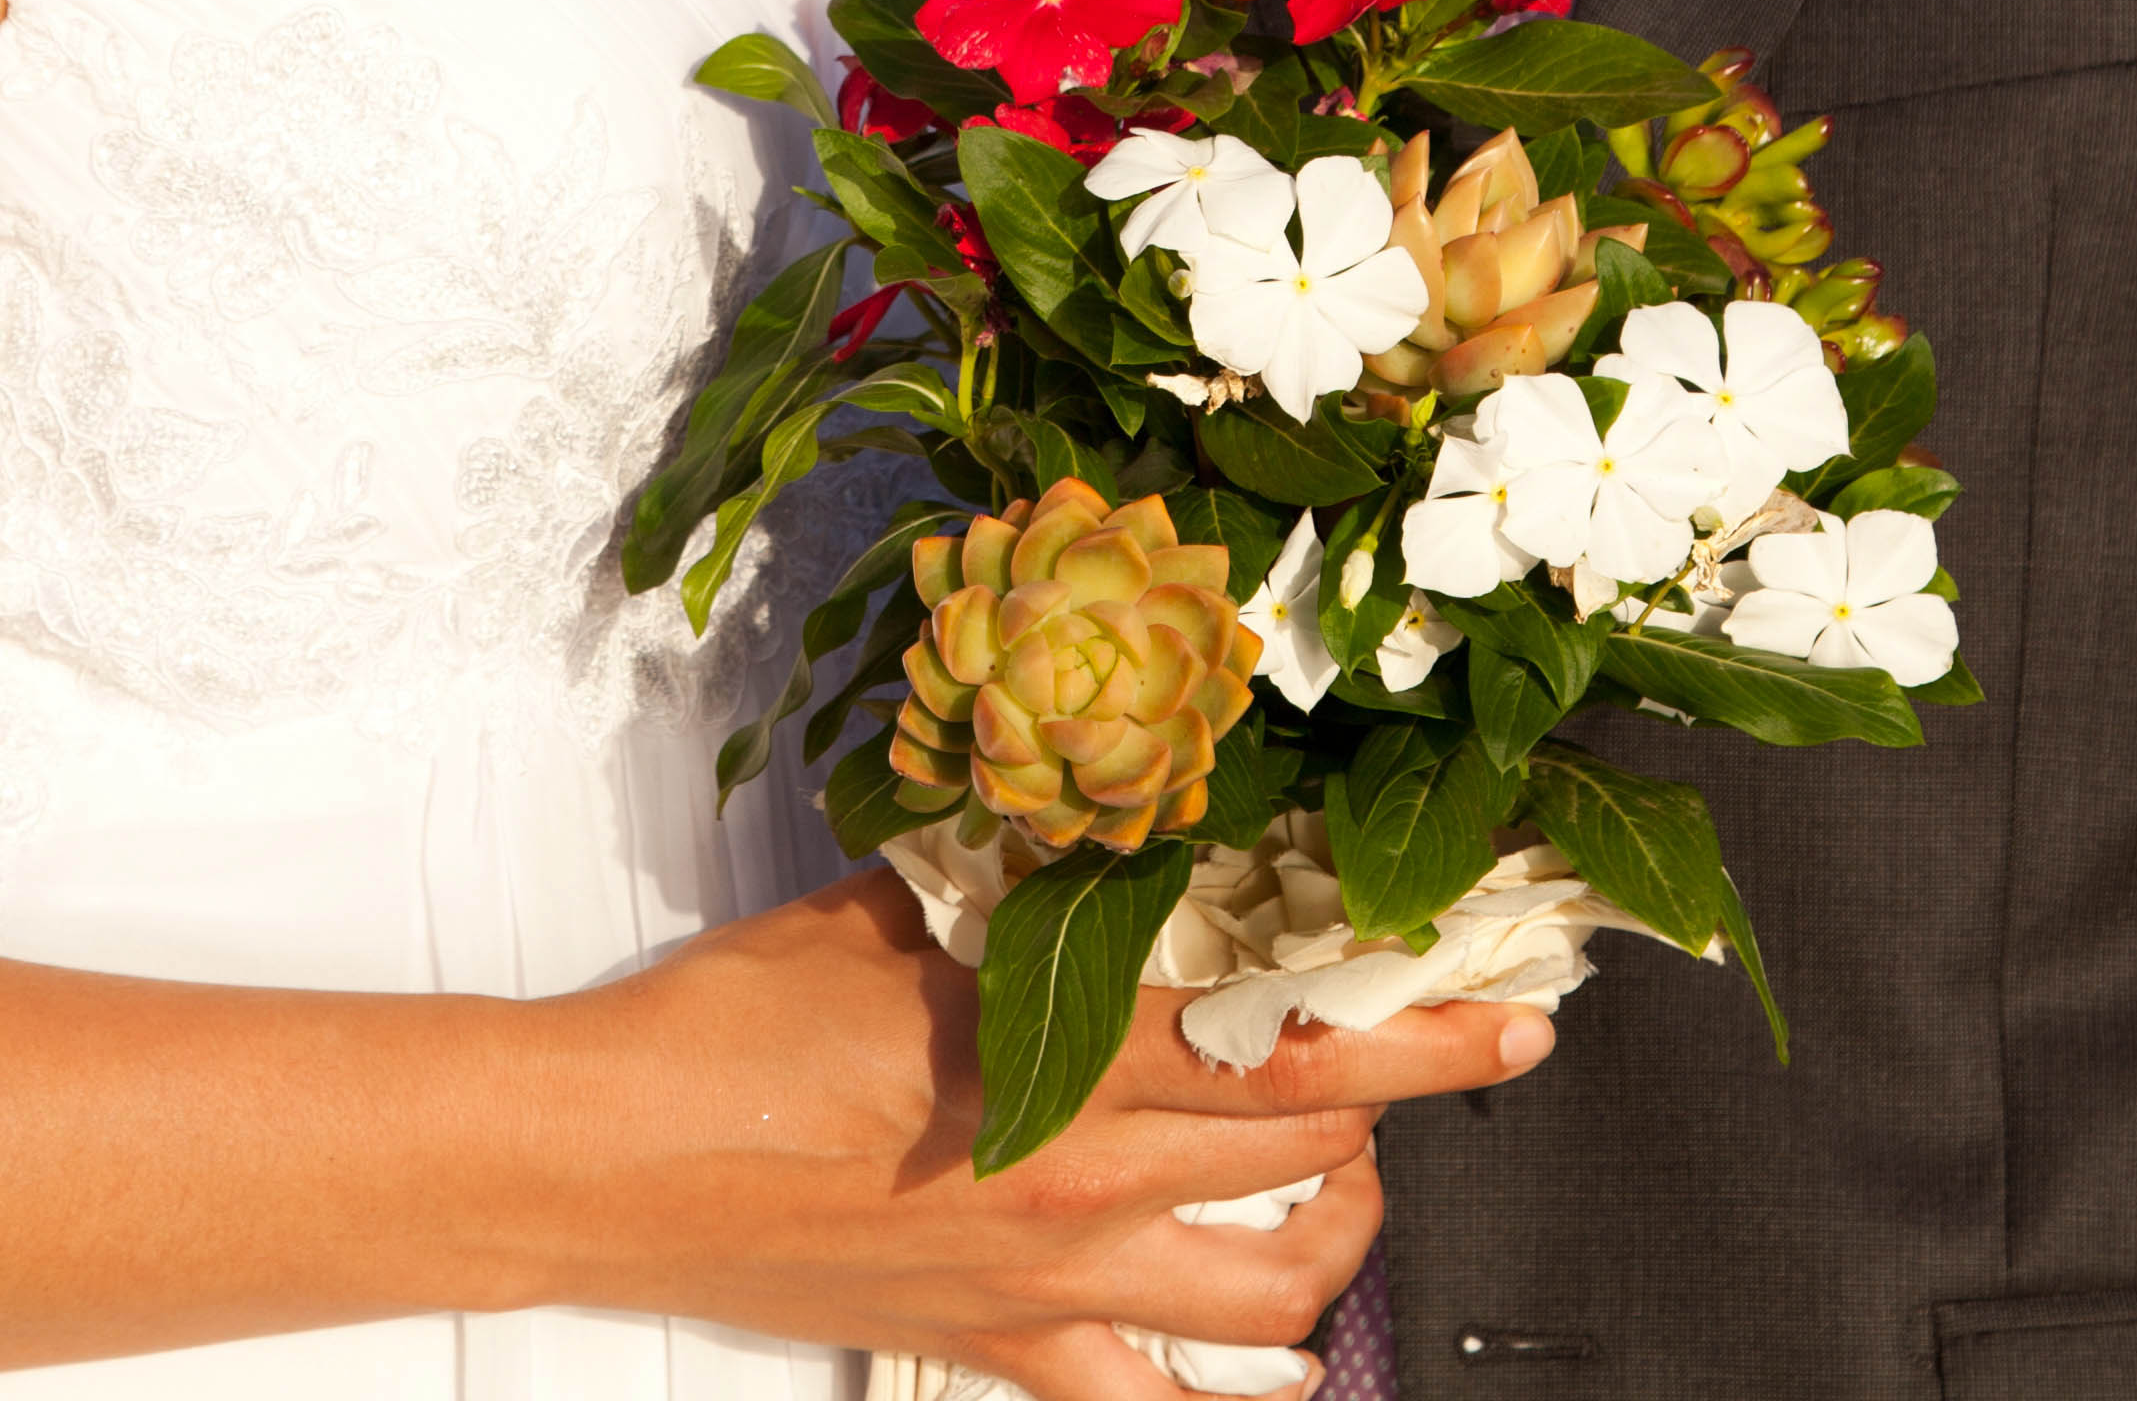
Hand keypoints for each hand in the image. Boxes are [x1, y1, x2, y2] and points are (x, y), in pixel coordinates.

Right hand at [556, 870, 1549, 1400]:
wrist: (618, 1152)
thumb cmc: (746, 1016)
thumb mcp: (910, 894)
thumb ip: (1038, 858)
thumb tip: (1135, 795)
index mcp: (1076, 1051)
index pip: (1309, 1034)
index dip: (1432, 1022)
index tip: (1518, 1001)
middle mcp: (1092, 1181)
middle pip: (1318, 1145)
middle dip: (1399, 1092)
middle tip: (1433, 1042)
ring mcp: (1058, 1284)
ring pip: (1281, 1295)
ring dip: (1342, 1230)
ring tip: (1348, 1171)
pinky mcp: (1010, 1353)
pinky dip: (1233, 1392)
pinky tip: (1268, 1356)